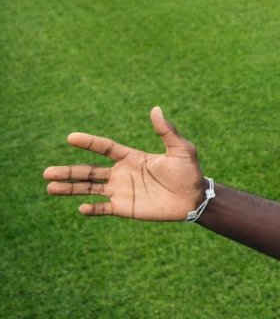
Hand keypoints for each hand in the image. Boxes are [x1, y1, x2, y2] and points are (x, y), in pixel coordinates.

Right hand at [44, 107, 205, 220]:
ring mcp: (121, 191)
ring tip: (49, 188)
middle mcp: (121, 173)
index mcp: (132, 157)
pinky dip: (92, 209)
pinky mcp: (125, 208)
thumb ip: (167, 131)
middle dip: (68, 172)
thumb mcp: (181, 149)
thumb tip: (156, 109)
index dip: (89, 143)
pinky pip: (103, 208)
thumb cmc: (189, 172)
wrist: (194, 198)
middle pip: (89, 171)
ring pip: (89, 189)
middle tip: (46, 172)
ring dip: (70, 189)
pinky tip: (81, 208)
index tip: (70, 137)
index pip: (105, 148)